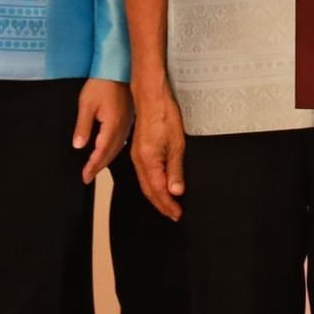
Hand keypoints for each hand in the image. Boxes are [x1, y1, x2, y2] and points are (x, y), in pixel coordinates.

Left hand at [72, 78, 131, 184]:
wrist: (118, 68)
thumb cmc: (102, 84)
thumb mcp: (86, 104)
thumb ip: (83, 127)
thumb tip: (78, 146)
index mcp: (112, 125)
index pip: (101, 151)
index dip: (92, 166)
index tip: (85, 177)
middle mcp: (122, 127)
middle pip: (111, 153)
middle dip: (99, 167)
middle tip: (88, 177)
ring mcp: (127, 123)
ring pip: (117, 148)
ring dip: (106, 160)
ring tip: (96, 168)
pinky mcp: (128, 118)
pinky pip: (121, 140)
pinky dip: (113, 150)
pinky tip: (109, 151)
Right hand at [131, 80, 186, 220]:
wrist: (151, 98)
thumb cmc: (166, 116)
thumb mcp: (177, 144)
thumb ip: (175, 169)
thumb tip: (176, 191)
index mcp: (148, 161)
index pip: (158, 190)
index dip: (168, 204)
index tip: (177, 214)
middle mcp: (139, 161)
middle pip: (148, 190)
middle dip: (161, 205)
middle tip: (174, 215)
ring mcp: (136, 156)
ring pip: (145, 183)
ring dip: (156, 197)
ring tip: (168, 205)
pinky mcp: (138, 151)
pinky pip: (144, 174)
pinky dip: (151, 185)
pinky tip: (159, 187)